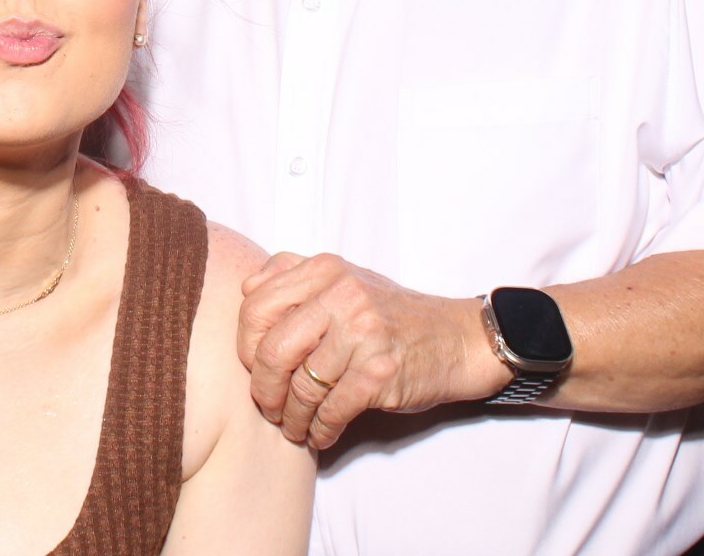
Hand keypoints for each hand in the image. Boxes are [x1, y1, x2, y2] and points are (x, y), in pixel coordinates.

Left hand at [235, 253, 509, 448]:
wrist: (458, 338)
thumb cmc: (393, 315)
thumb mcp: (345, 279)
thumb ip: (297, 278)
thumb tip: (245, 291)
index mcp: (325, 269)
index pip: (256, 305)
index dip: (245, 343)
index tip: (252, 366)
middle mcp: (342, 296)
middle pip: (272, 350)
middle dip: (262, 388)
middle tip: (267, 406)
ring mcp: (363, 333)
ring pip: (302, 386)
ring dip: (292, 417)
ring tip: (293, 427)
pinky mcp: (381, 372)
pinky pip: (332, 409)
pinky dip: (320, 429)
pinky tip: (320, 434)